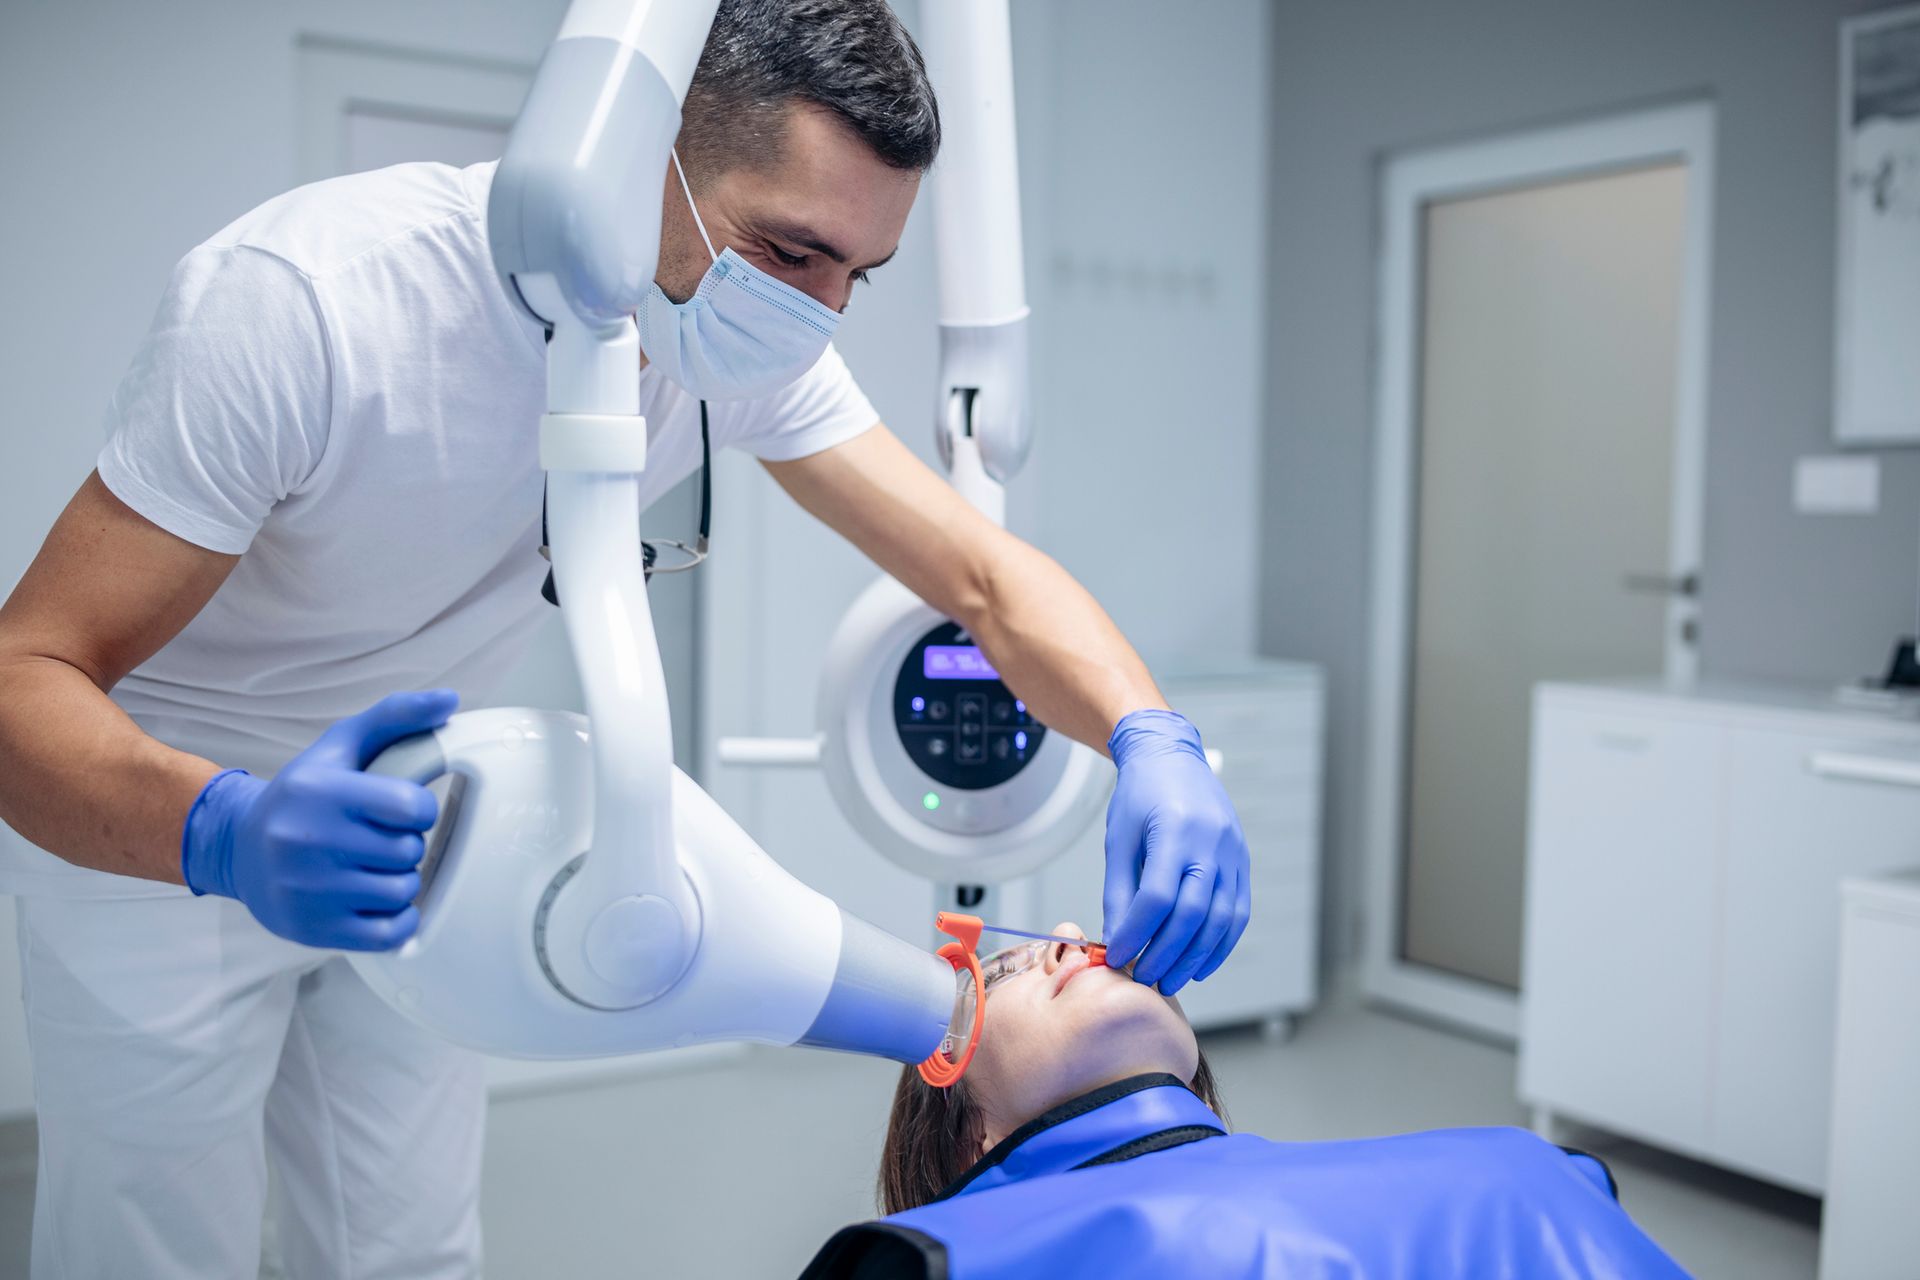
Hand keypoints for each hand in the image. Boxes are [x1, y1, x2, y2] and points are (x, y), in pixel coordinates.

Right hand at [181, 689, 457, 949]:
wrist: (238, 848)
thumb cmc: (302, 794)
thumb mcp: (342, 745)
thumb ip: (396, 717)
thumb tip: (449, 700)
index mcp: (322, 793)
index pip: (412, 808)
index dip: (420, 810)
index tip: (403, 810)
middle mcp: (310, 841)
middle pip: (409, 851)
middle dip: (406, 844)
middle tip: (382, 839)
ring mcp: (310, 890)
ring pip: (402, 891)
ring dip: (401, 880)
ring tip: (375, 867)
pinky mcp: (314, 928)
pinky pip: (389, 934)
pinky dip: (397, 921)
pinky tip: (378, 901)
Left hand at [1101, 709, 1250, 994]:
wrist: (1173, 757)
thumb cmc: (1140, 796)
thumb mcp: (1120, 839)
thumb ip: (1120, 891)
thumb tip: (1117, 940)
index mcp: (1174, 830)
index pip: (1157, 896)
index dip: (1136, 932)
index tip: (1116, 956)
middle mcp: (1212, 843)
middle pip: (1192, 913)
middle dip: (1165, 954)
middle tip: (1142, 978)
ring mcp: (1234, 854)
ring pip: (1221, 920)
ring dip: (1194, 958)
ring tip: (1169, 981)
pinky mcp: (1242, 863)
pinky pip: (1237, 913)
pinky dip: (1220, 945)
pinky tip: (1199, 965)